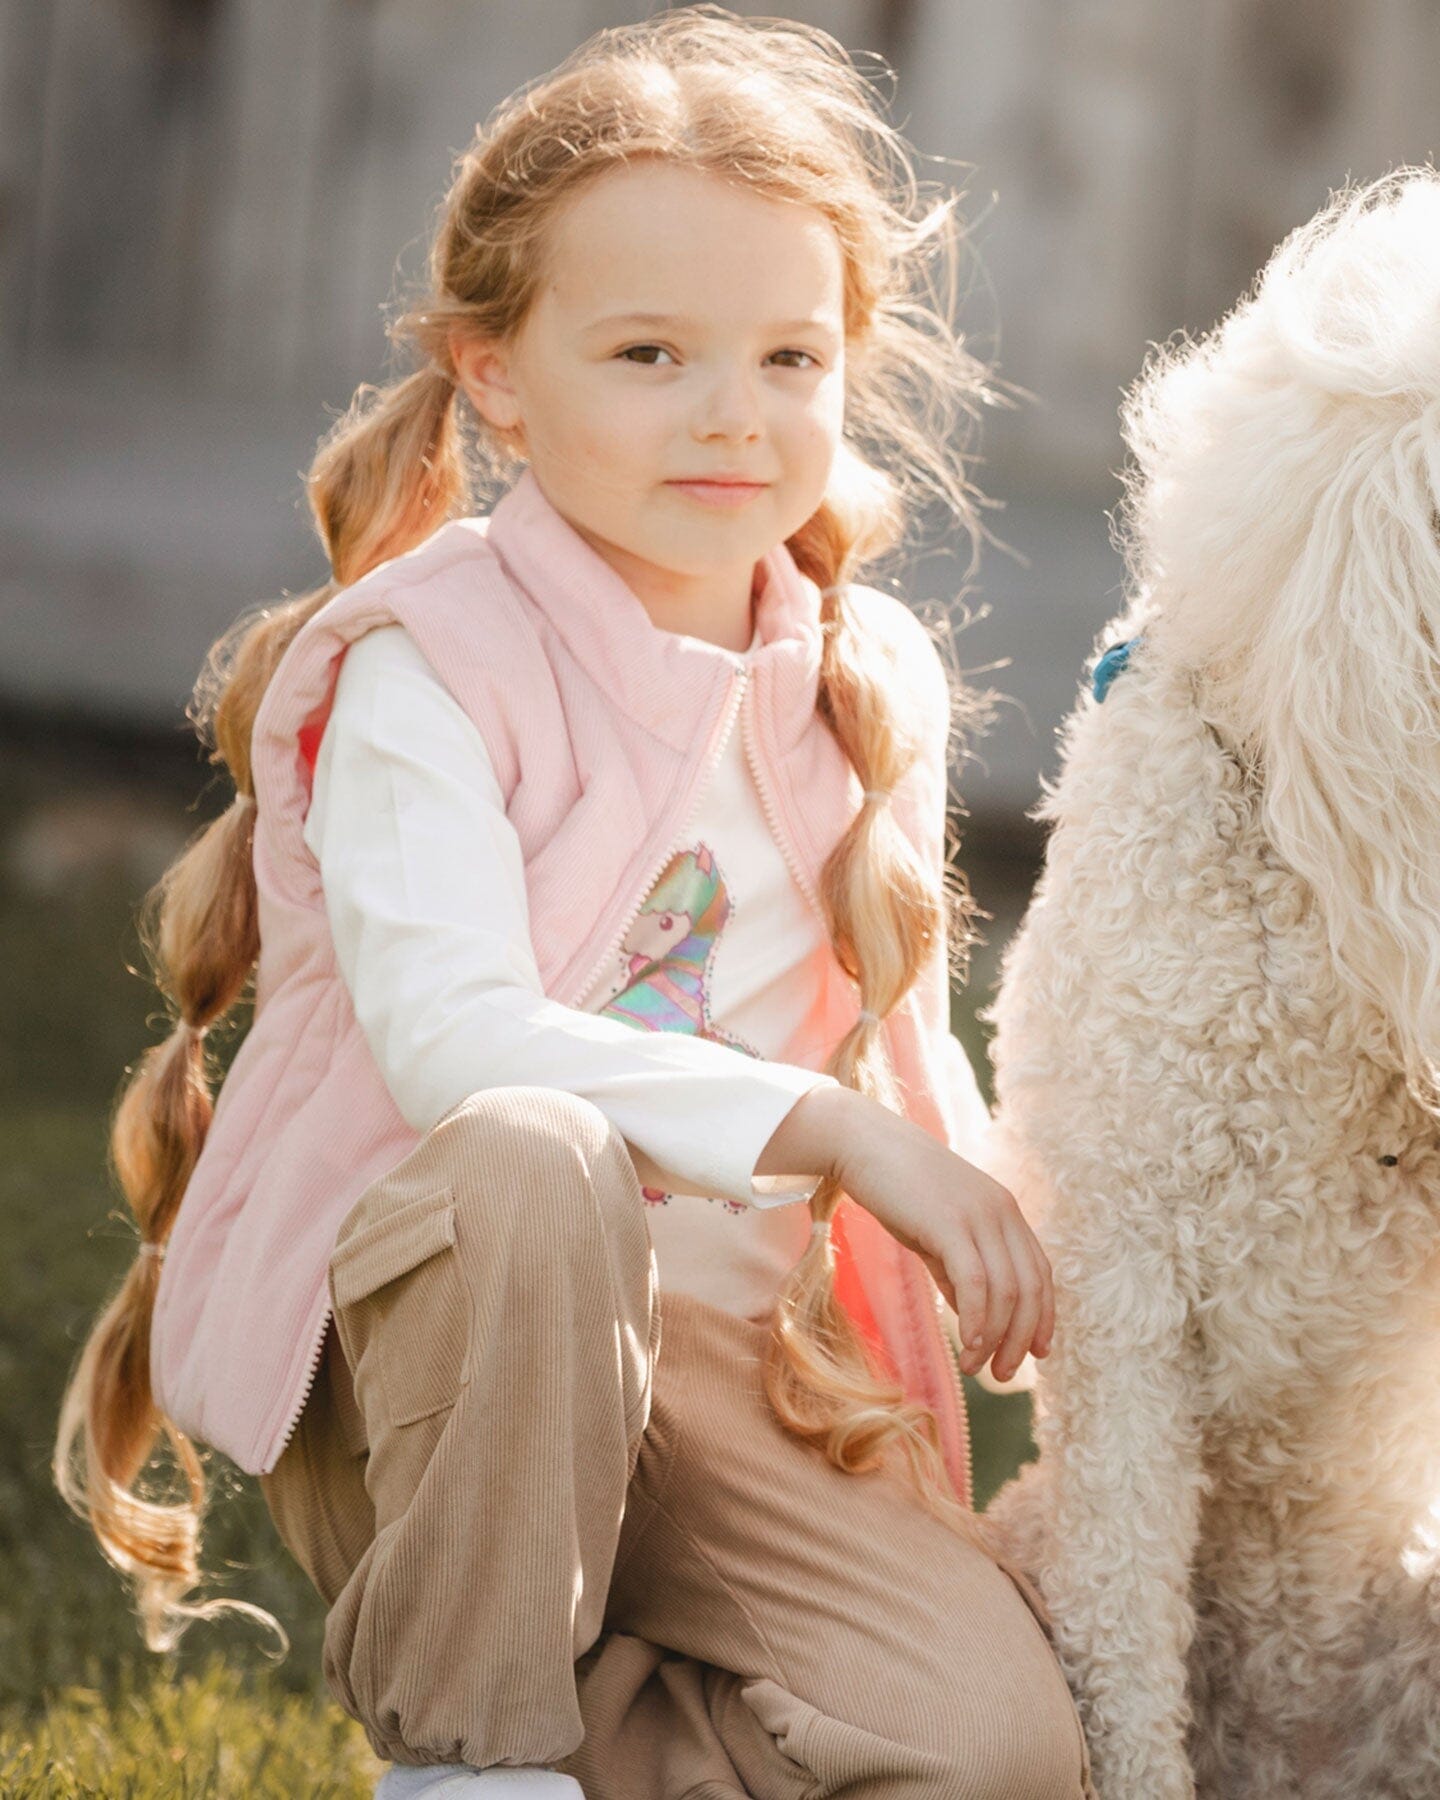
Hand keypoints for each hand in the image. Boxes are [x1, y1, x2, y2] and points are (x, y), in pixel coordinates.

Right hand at [835, 1101, 1054, 1382]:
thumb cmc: (897, 1188)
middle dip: (1022, 1339)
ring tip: (977, 1368)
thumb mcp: (939, 1231)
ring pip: (1006, 1292)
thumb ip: (960, 1269)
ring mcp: (979, 1216)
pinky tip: (966, 1345)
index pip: (1040, 1273)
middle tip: (1004, 1376)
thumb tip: (975, 1317)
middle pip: (1030, 1288)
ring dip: (996, 1339)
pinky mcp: (950, 1224)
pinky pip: (976, 1284)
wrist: (863, 1143)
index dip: (1043, 1317)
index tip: (1036, 1353)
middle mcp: (1002, 1212)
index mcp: (1005, 1212)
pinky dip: (976, 1322)